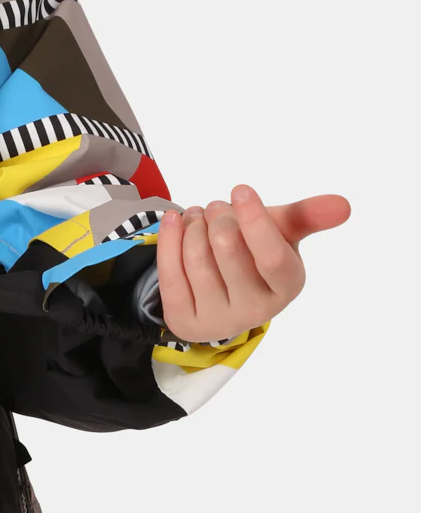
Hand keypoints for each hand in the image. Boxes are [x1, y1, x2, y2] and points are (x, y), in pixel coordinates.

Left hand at [155, 184, 350, 343]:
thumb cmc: (254, 253)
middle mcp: (255, 311)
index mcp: (287, 286)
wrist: (218, 288)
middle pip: (227, 248)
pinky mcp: (184, 321)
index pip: (272, 256)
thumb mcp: (280, 232)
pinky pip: (170, 271)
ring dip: (193, 224)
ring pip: (196, 256)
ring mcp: (218, 320)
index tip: (241, 190)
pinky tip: (175, 221)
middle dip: (218, 215)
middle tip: (216, 207)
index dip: (254, 220)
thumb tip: (343, 205)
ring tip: (198, 217)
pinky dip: (169, 236)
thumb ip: (306, 216)